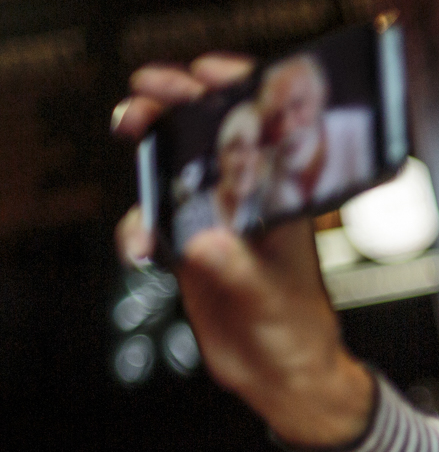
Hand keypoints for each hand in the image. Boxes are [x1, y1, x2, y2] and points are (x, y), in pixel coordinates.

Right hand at [114, 56, 372, 447]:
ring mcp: (218, 223)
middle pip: (214, 140)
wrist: (280, 375)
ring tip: (130, 133)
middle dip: (178, 107)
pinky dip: (138, 227)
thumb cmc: (296, 332)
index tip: (206, 76)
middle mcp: (251, 206)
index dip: (239, 94)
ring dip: (151, 150)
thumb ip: (239, 270)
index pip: (268, 134)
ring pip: (179, 170)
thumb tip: (207, 242)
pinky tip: (140, 247)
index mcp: (284, 205)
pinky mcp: (191, 246)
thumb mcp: (270, 299)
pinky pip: (153, 220)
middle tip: (146, 96)